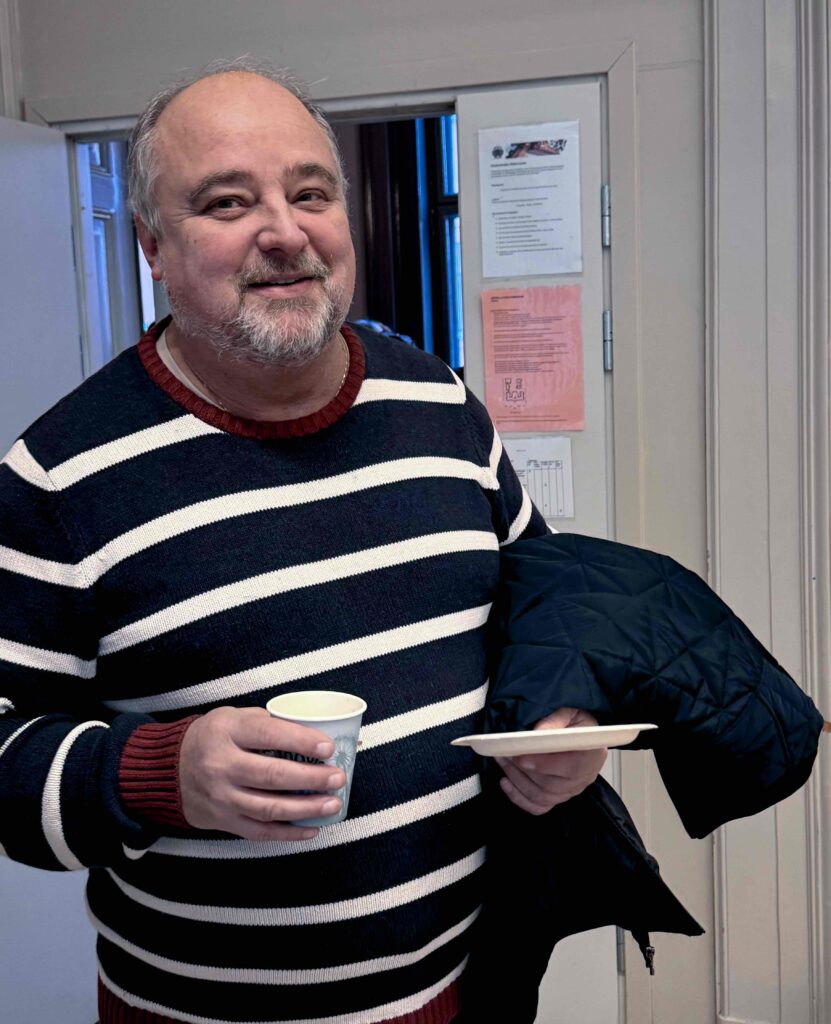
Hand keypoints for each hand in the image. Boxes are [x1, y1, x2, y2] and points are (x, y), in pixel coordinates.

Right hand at [178, 706, 345, 840]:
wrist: (167, 770)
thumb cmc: (212, 737)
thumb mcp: (233, 718)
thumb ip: (267, 723)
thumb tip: (314, 732)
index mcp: (227, 731)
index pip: (269, 734)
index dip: (301, 740)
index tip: (328, 747)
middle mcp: (221, 765)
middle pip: (273, 775)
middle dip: (311, 778)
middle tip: (337, 778)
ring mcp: (221, 796)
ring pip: (269, 808)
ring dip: (306, 808)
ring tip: (333, 804)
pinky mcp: (223, 820)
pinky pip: (260, 832)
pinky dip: (289, 833)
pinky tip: (312, 828)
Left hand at [496, 707, 606, 814]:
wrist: (583, 734)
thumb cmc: (577, 723)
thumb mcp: (570, 712)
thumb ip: (555, 721)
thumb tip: (537, 733)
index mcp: (592, 756)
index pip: (570, 767)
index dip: (543, 764)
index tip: (521, 756)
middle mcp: (584, 778)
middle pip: (550, 784)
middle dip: (522, 770)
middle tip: (504, 754)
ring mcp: (571, 791)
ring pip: (541, 796)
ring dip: (516, 780)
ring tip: (502, 762)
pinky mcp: (559, 797)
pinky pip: (539, 807)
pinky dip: (519, 798)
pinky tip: (506, 782)